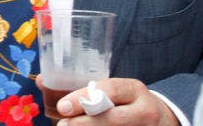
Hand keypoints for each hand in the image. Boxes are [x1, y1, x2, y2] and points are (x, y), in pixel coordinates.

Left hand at [53, 78, 178, 125]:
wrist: (161, 121)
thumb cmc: (126, 103)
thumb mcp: (113, 90)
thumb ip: (84, 88)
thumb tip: (41, 82)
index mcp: (135, 90)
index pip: (109, 91)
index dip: (84, 99)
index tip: (62, 107)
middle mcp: (145, 111)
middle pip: (111, 119)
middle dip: (83, 124)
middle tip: (62, 125)